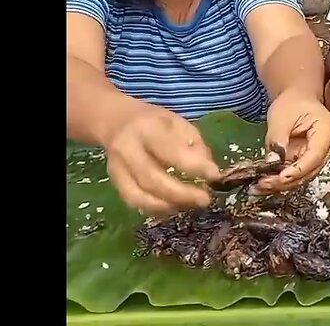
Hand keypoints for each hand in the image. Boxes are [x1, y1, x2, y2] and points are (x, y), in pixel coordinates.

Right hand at [100, 103, 220, 215]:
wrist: (116, 121)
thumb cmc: (155, 122)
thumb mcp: (178, 123)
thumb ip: (194, 144)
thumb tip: (208, 170)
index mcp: (147, 128)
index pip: (171, 150)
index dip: (194, 166)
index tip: (215, 175)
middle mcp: (127, 149)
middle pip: (151, 178)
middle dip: (181, 193)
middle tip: (205, 199)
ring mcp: (117, 167)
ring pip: (139, 195)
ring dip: (169, 204)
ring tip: (191, 205)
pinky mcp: (114, 181)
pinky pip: (133, 201)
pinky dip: (155, 208)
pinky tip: (174, 206)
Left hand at [256, 92, 329, 193]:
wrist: (297, 99)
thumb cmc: (292, 103)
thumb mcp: (281, 117)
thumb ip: (277, 139)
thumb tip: (272, 161)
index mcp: (327, 131)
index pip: (315, 156)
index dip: (298, 170)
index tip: (280, 177)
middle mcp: (328, 147)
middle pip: (310, 171)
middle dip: (286, 182)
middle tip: (263, 185)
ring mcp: (319, 156)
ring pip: (303, 177)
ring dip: (281, 185)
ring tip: (259, 187)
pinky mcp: (307, 162)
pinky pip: (296, 175)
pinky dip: (280, 181)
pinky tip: (264, 183)